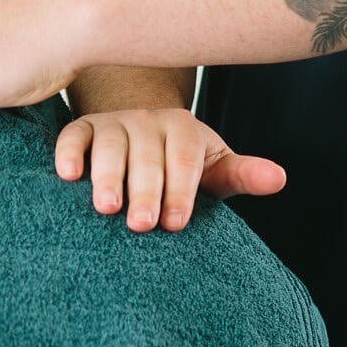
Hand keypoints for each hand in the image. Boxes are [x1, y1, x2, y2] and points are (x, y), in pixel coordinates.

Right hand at [53, 108, 285, 232]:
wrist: (143, 139)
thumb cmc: (183, 168)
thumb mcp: (214, 170)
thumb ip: (242, 176)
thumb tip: (279, 178)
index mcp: (184, 127)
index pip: (183, 159)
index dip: (180, 191)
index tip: (175, 224)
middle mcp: (148, 119)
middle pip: (147, 155)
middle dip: (145, 191)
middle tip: (142, 226)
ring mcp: (114, 122)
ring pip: (110, 145)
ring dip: (107, 176)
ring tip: (106, 208)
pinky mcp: (84, 129)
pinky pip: (73, 135)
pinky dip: (68, 153)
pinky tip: (66, 176)